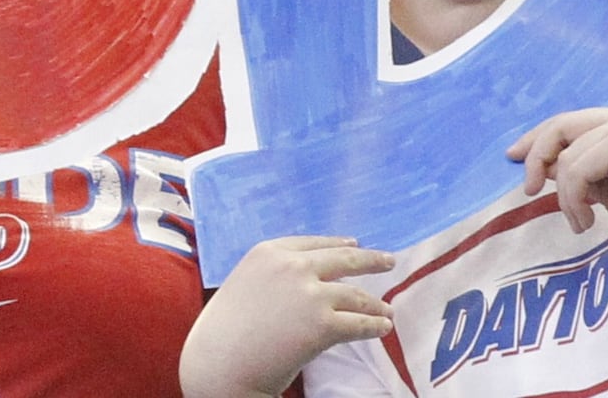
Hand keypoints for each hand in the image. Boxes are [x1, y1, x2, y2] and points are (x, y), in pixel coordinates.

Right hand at [180, 236, 394, 397]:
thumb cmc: (222, 333)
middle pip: (343, 259)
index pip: (313, 243)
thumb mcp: (243, 284)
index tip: (354, 244)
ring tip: (386, 311)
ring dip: (376, 304)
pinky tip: (383, 328)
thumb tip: (306, 284)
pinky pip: (359, 323)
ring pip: (355, 296)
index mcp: (268, 252)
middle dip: (371, 260)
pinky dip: (375, 326)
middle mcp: (292, 266)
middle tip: (388, 262)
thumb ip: (272, 277)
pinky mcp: (323, 325)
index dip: (338, 244)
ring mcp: (310, 294)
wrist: (219, 365)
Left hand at [508, 108, 607, 246]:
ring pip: (566, 156)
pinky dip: (572, 198)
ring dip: (563, 196)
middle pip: (559, 127)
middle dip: (535, 157)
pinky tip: (586, 220)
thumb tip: (539, 164)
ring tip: (578, 220)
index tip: (513, 158)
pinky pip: (576, 168)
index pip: (566, 122)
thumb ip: (578, 170)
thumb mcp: (605, 187)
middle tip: (527, 190)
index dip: (536, 138)